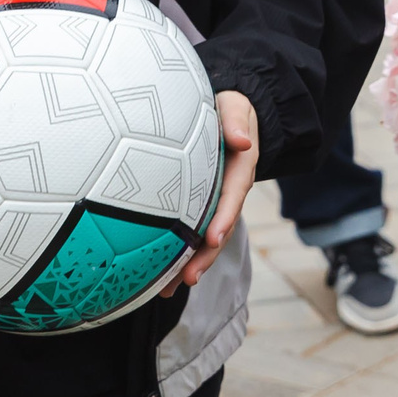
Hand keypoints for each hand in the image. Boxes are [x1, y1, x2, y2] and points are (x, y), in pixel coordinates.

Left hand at [169, 91, 259, 294]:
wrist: (222, 114)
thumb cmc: (226, 109)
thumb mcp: (236, 107)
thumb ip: (238, 120)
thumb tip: (242, 140)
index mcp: (239, 170)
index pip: (232, 196)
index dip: (224, 219)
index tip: (212, 238)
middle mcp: (226, 192)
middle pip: (217, 228)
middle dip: (205, 256)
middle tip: (189, 277)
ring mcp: (211, 202)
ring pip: (201, 237)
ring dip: (188, 264)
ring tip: (168, 289)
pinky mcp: (195, 205)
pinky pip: (186, 230)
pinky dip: (174, 253)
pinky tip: (156, 276)